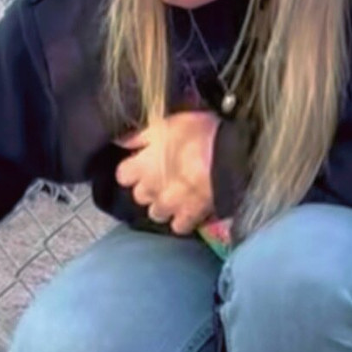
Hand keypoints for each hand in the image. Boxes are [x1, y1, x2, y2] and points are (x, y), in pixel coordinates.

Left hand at [115, 110, 220, 235]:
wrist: (232, 153)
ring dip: (164, 206)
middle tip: (164, 179)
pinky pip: (179, 226)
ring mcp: (169, 205)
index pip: (123, 175)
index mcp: (141, 166)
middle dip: (148, 189)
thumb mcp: (165, 125)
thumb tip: (119, 142)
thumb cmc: (199, 133)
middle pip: (139, 196)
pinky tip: (190, 211)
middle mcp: (150, 189)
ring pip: (156, 213)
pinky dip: (183, 220)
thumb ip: (139, 136)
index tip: (142, 164)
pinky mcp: (189, 216)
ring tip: (178, 196)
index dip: (132, 170)